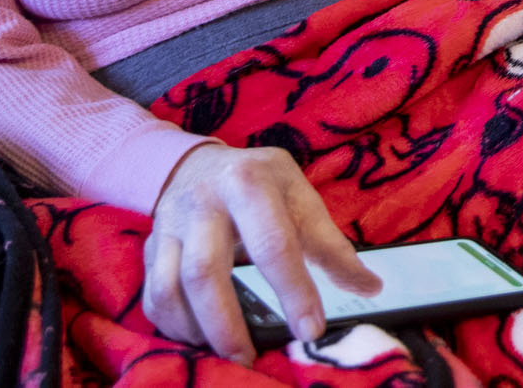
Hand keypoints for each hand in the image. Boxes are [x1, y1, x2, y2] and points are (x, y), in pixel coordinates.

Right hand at [143, 142, 379, 362]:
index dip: (294, 290)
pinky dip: (171, 325)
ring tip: (225, 354)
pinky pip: (152, 295)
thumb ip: (330, 244)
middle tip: (250, 359)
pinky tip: (197, 339)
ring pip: (170, 287)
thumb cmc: (259, 183)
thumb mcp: (299, 196)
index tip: (311, 329)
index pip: (272, 243)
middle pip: (205, 271)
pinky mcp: (152, 248)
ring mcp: (170, 226)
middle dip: (227, 323)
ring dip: (195, 330)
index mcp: (249, 183)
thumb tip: (370, 287)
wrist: (198, 164)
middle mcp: (203, 203)